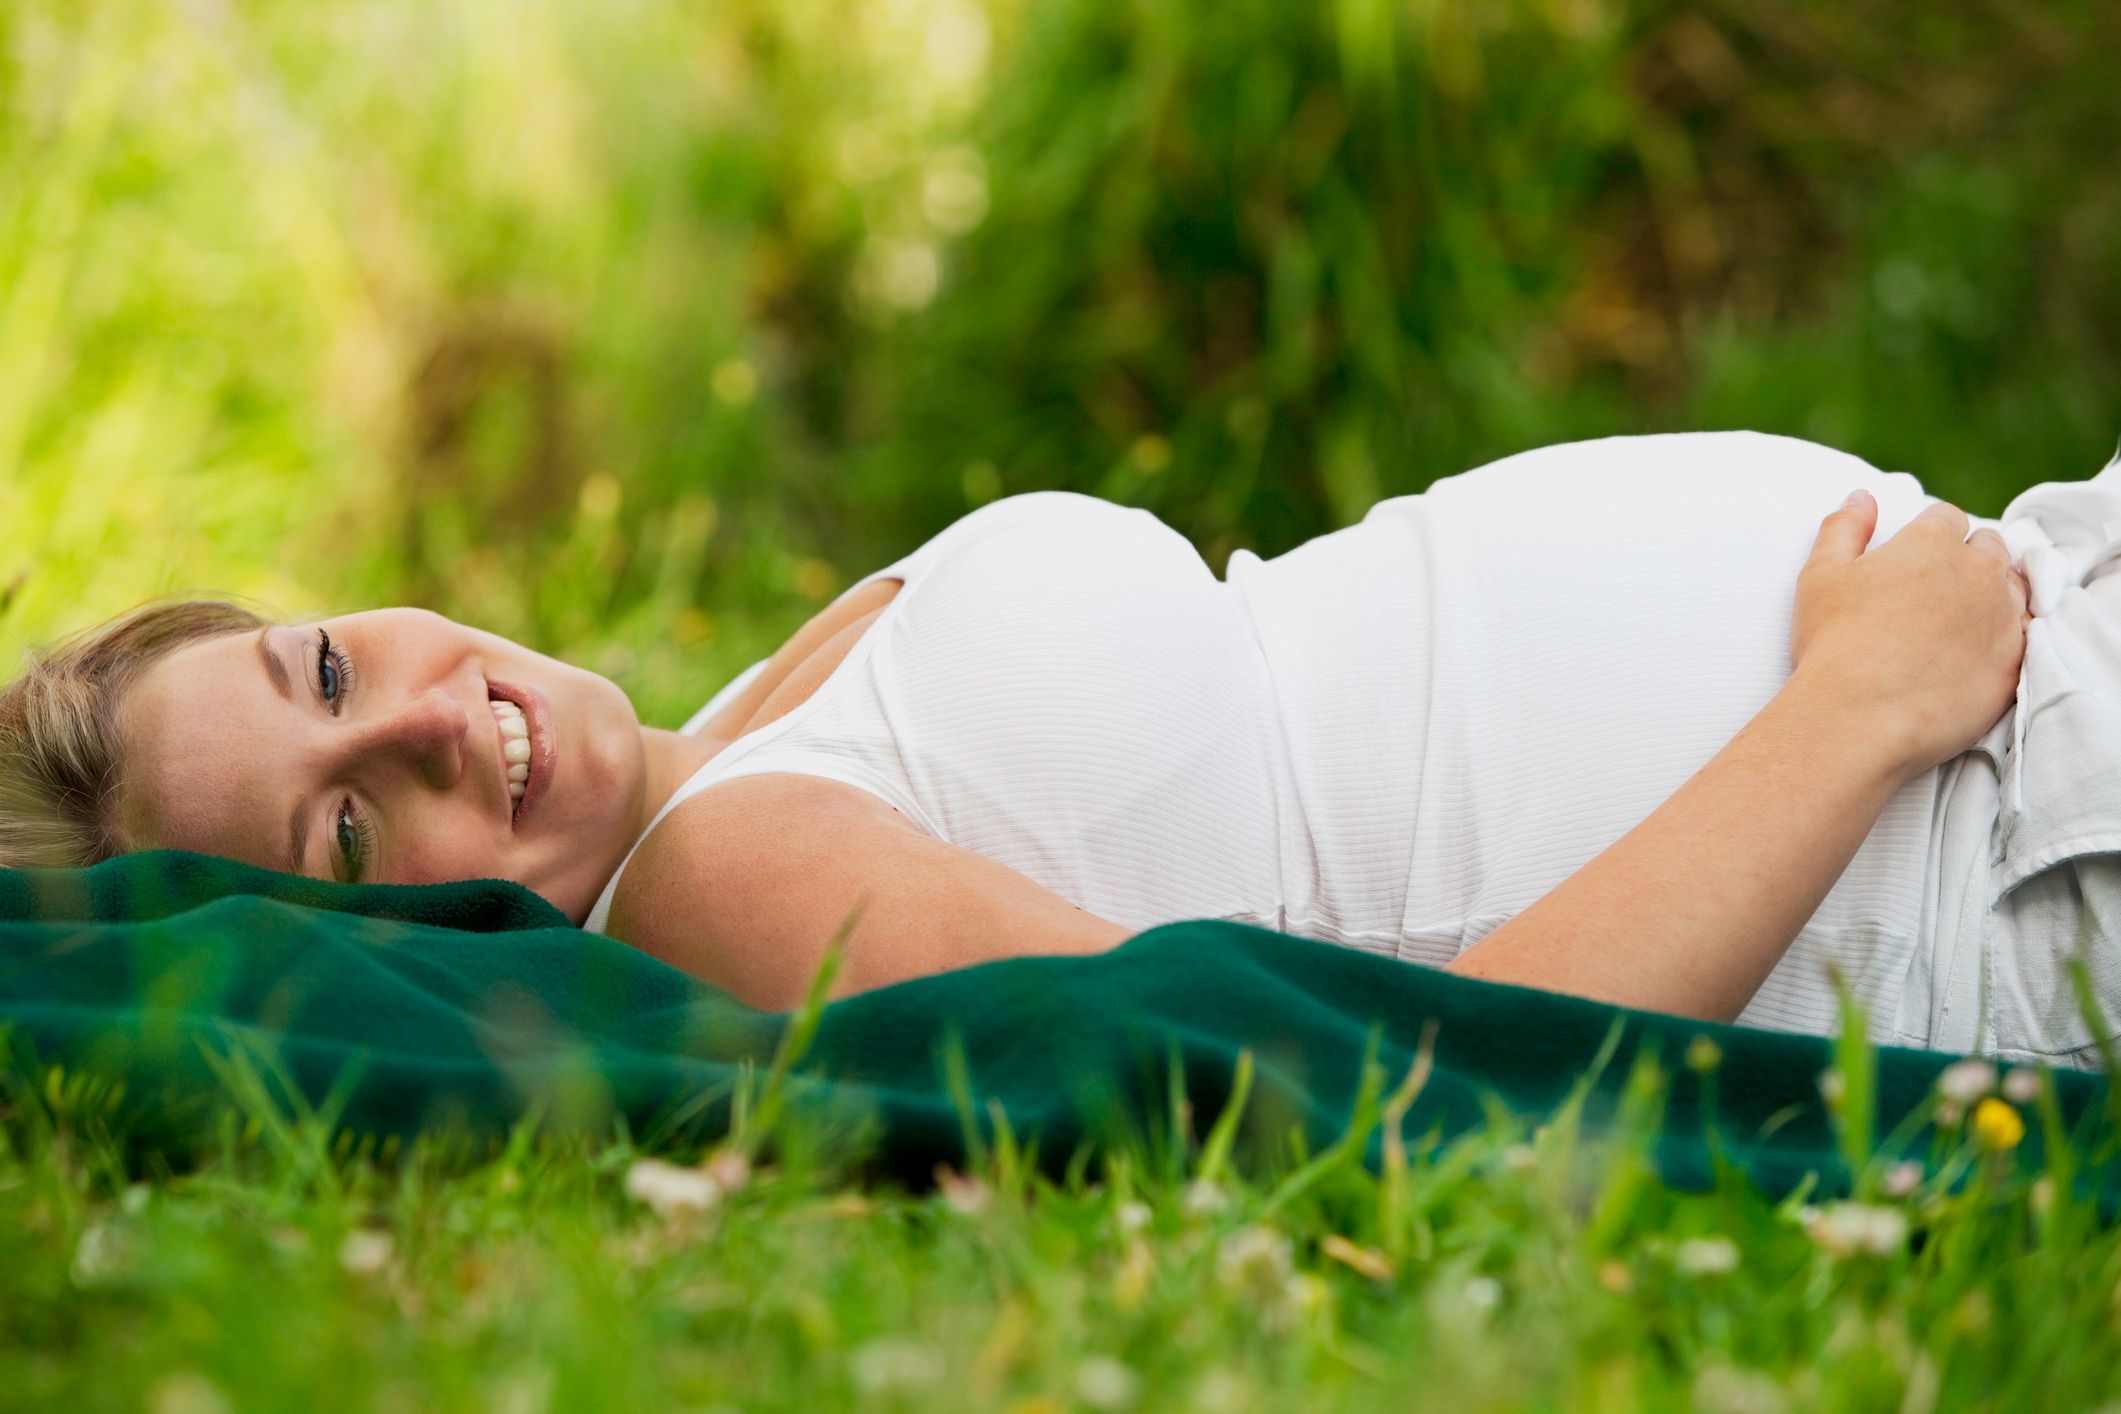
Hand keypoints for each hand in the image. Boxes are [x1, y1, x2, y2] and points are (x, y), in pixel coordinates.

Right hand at [1789, 489, 2030, 781]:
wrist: (1858, 716)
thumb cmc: (1833, 643)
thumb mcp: (1820, 575)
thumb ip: (1843, 527)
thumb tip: (1862, 497)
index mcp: (1932, 544)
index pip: (1947, 517)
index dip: (1929, 534)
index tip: (1913, 559)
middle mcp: (1978, 572)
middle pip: (1989, 547)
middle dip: (1967, 559)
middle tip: (1935, 590)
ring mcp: (2003, 617)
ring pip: (2013, 589)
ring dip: (1992, 595)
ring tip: (1957, 622)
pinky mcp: (2014, 662)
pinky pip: (2024, 638)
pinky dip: (2004, 638)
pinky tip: (1972, 654)